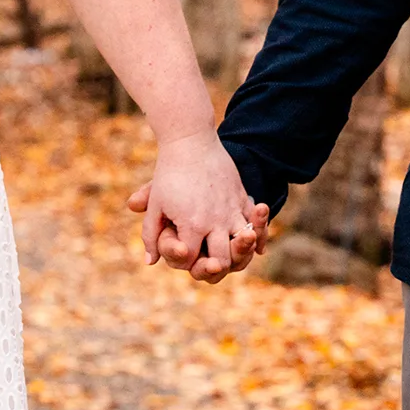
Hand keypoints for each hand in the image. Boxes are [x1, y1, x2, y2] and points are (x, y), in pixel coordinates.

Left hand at [127, 131, 269, 284]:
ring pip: (244, 244)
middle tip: (210, 265)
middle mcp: (215, 220)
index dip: (185, 263)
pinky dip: (259, 236)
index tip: (182, 255)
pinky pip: (256, 223)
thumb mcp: (156, 205)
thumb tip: (150, 261)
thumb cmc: (169, 174)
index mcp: (192, 224)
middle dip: (215, 268)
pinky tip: (256, 245)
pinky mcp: (242, 198)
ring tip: (232, 254)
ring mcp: (232, 209)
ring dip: (240, 254)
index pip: (191, 261)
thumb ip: (151, 234)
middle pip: (222, 261)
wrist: (191, 141)